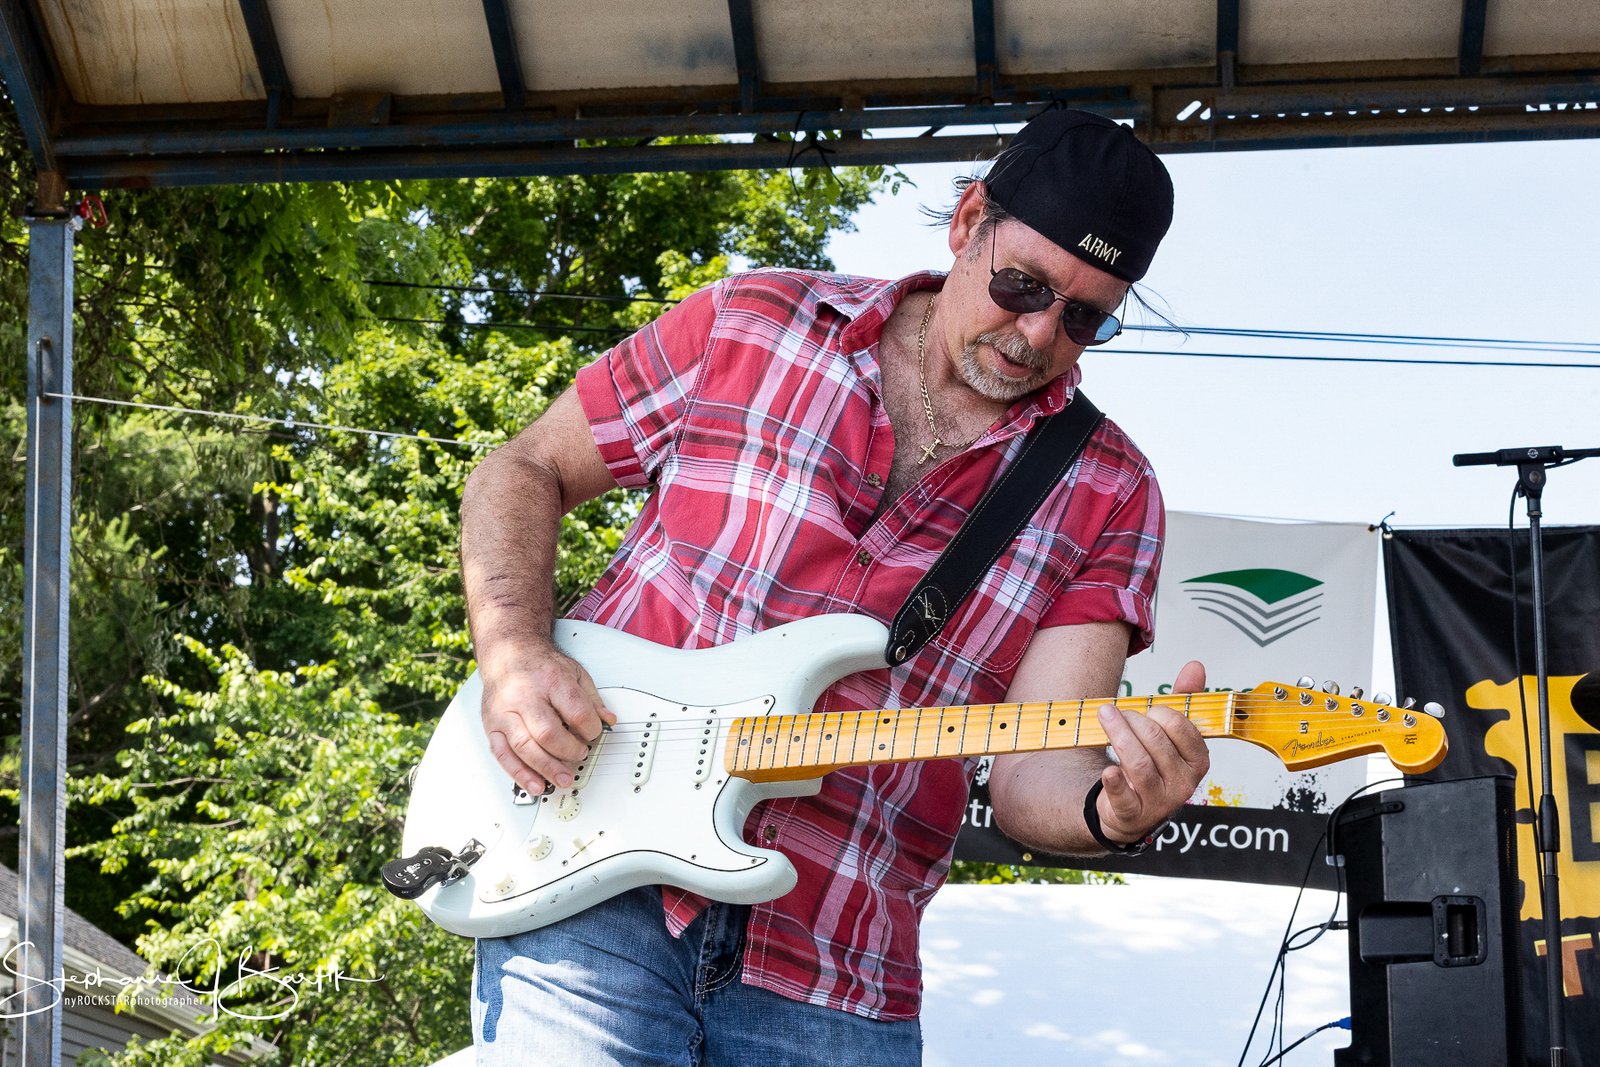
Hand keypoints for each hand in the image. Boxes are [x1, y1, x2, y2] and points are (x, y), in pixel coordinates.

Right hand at [480, 644, 615, 795]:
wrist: (508, 654)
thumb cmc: (540, 666)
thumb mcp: (574, 672)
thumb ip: (592, 699)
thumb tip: (608, 721)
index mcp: (550, 680)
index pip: (575, 709)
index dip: (590, 728)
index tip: (595, 734)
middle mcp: (525, 696)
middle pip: (547, 732)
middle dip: (568, 751)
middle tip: (581, 755)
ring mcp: (505, 712)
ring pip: (524, 747)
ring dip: (546, 768)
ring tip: (563, 779)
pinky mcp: (492, 726)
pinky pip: (503, 755)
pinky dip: (520, 773)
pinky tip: (535, 784)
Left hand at [1094, 660, 1210, 842]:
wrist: (1132, 807)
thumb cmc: (1153, 764)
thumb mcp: (1172, 732)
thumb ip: (1184, 700)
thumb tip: (1195, 667)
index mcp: (1197, 761)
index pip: (1181, 727)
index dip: (1158, 711)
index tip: (1144, 708)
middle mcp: (1183, 783)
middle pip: (1156, 741)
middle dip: (1132, 719)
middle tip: (1114, 711)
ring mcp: (1159, 801)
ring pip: (1139, 764)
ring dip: (1118, 735)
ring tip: (1104, 717)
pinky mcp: (1133, 814)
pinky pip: (1124, 797)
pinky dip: (1114, 782)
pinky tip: (1108, 771)